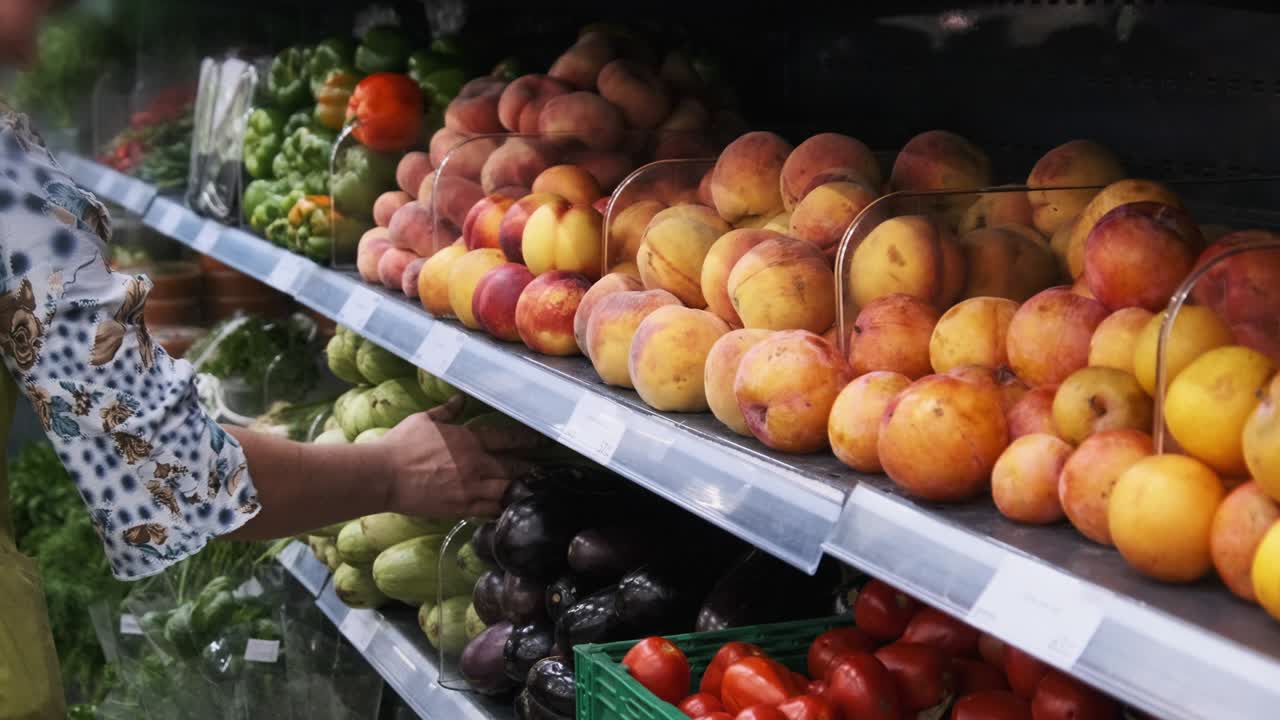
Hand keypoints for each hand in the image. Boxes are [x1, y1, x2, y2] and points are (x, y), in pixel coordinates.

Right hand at [379, 396, 544, 517]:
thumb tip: (460, 399)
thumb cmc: (401, 445)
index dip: (527, 439)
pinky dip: (502, 509)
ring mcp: (470, 490)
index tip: (541, 440)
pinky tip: (511, 509)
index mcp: (469, 441)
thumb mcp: (425, 420)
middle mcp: (475, 465)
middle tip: (544, 469)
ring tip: (532, 490)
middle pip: (514, 468)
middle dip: (530, 468)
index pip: (507, 438)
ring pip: (507, 492)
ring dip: (520, 490)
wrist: (383, 476)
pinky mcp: (461, 509)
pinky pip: (490, 511)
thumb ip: (448, 411)